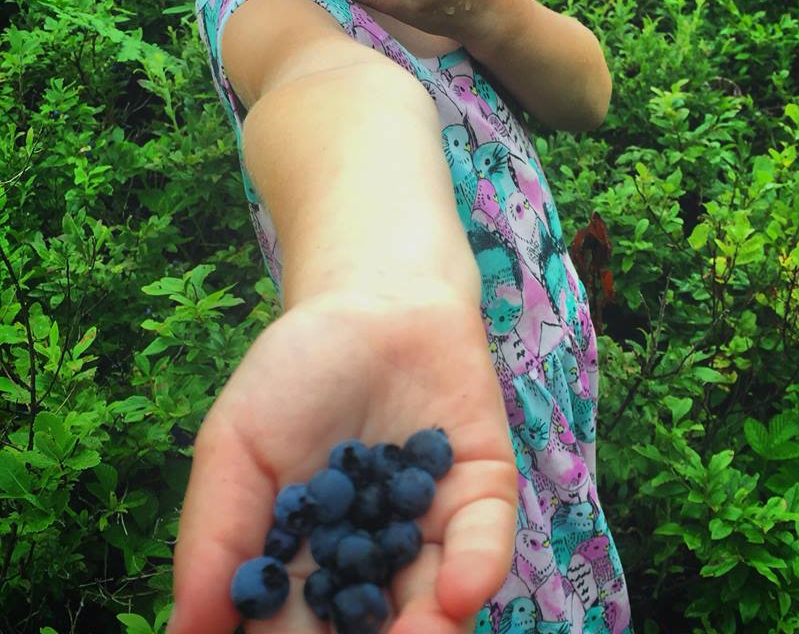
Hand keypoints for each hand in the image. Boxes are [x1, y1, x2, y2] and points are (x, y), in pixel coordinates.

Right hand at [167, 294, 516, 633]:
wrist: (372, 297)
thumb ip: (215, 535)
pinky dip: (475, 568)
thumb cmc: (297, 370)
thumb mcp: (236, 445)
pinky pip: (484, 538)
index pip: (296, 628)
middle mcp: (373, 557)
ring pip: (433, 601)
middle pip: (370, 626)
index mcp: (307, 559)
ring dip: (426, 632)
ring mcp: (432, 526)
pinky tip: (455, 593)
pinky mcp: (481, 489)